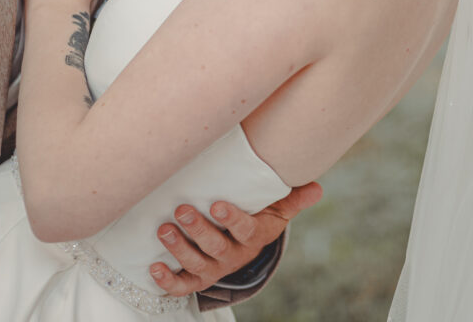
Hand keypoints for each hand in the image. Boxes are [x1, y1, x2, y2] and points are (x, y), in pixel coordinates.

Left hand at [149, 182, 322, 294]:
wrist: (246, 242)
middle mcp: (233, 256)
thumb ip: (294, 198)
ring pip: (196, 264)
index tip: (217, 205)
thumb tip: (318, 188)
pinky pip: (183, 285)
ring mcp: (214, 268)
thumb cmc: (260, 216)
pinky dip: (167, 281)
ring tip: (164, 230)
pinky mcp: (198, 278)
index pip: (244, 229)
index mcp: (253, 236)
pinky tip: (154, 268)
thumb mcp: (278, 208)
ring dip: (178, 249)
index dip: (231, 219)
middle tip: (182, 210)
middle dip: (197, 230)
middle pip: (215, 247)